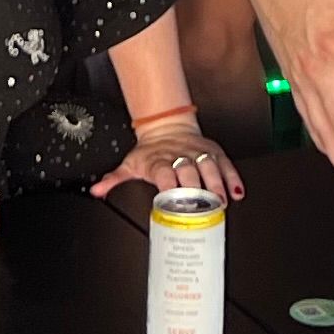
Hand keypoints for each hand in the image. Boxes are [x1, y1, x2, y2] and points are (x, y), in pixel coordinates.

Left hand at [95, 120, 239, 202]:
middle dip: (196, 189)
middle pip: (189, 171)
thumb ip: (114, 179)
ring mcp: (198, 153)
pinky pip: (225, 164)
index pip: (164, 172)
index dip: (169, 185)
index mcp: (159, 161)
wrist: (166, 126)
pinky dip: (233, 177)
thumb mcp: (129, 163)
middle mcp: (180, 156)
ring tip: (222, 202)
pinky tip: (237, 192)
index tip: (173, 199)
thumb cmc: (150, 151)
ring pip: (209, 167)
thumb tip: (96, 190)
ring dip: (217, 185)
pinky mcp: (212, 152)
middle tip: (202, 207)